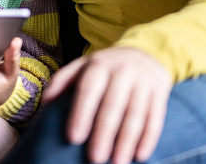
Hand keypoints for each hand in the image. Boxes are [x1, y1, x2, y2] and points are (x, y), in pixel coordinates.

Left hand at [44, 46, 172, 163]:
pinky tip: (140, 155)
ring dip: (126, 141)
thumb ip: (62, 81)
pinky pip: (155, 117)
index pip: (88, 91)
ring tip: (118, 162)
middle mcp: (122, 71)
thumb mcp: (84, 65)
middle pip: (112, 106)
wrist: (146, 51)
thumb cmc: (107, 66)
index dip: (81, 114)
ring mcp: (143, 81)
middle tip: (95, 158)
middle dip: (103, 134)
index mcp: (99, 65)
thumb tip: (45, 103)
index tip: (73, 138)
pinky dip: (148, 138)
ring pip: (135, 114)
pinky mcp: (160, 91)